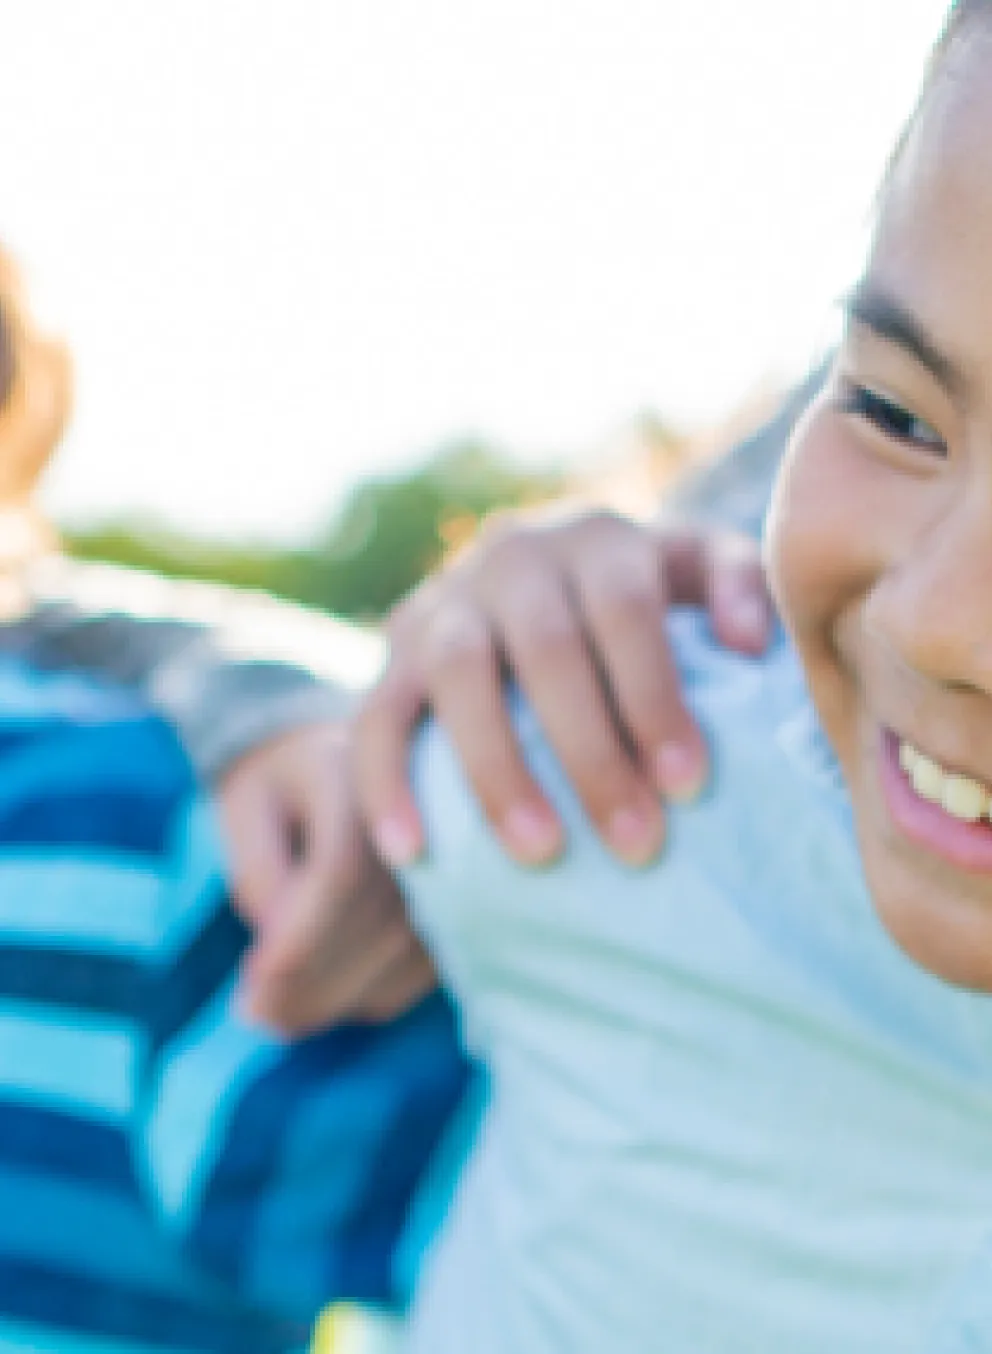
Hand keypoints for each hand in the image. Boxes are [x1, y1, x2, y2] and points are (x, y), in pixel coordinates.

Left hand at [219, 721, 435, 1032]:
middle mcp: (426, 810)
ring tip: (276, 1012)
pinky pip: (418, 971)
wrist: (355, 757)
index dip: (299, 938)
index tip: (252, 983)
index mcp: (365, 768)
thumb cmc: (285, 785)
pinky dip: (368, 996)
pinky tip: (321, 995)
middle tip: (253, 1014)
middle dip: (311, 982)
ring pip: (401, 955)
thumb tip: (279, 939)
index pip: (343, 871)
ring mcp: (455, 858)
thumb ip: (257, 863)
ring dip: (335, 998)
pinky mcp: (464, 902)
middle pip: (377, 923)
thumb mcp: (249, 801)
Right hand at [355, 510, 772, 868]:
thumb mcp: (695, 567)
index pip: (625, 610)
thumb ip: (735, 586)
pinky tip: (410, 852)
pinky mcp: (396, 648)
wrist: (532, 573)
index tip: (689, 787)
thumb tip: (752, 645)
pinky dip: (387, 782)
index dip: (653, 696)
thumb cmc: (638, 594)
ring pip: (458, 675)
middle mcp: (514, 555)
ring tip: (541, 854)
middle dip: (591, 752)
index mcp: (598, 538)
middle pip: (546, 649)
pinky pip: (378, 713)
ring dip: (496, 769)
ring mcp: (446, 599)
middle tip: (636, 845)